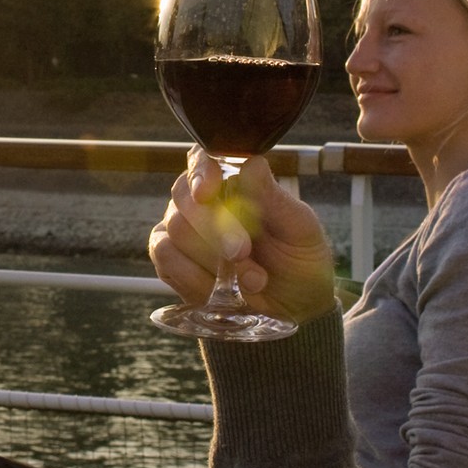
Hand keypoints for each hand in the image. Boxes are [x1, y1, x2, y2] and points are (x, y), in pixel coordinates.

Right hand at [148, 152, 337, 323]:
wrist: (294, 309)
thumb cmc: (300, 261)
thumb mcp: (301, 230)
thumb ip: (274, 199)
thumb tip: (251, 163)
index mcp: (233, 179)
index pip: (203, 158)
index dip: (201, 172)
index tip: (208, 192)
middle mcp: (200, 198)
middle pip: (184, 197)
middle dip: (214, 228)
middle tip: (244, 252)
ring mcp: (180, 228)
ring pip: (175, 230)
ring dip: (213, 260)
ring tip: (252, 278)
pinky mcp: (169, 261)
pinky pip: (166, 259)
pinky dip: (196, 277)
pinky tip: (223, 289)